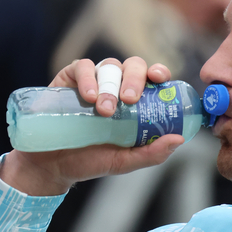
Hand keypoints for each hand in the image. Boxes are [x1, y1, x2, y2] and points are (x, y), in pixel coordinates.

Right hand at [0, 57, 184, 195]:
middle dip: (135, 79)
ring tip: (105, 110)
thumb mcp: (124, 161)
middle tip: (130, 100)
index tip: (159, 78)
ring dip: (111, 85)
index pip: (154, 77)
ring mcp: (95, 80)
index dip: (159, 72)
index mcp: (137, 101)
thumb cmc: (91, 160)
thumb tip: (179, 140)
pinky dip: (88, 78)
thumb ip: (152, 153)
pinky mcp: (70, 78)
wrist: (52, 165)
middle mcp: (118, 86)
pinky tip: (89, 97)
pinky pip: (83, 66)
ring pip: (111, 65)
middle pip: (134, 66)